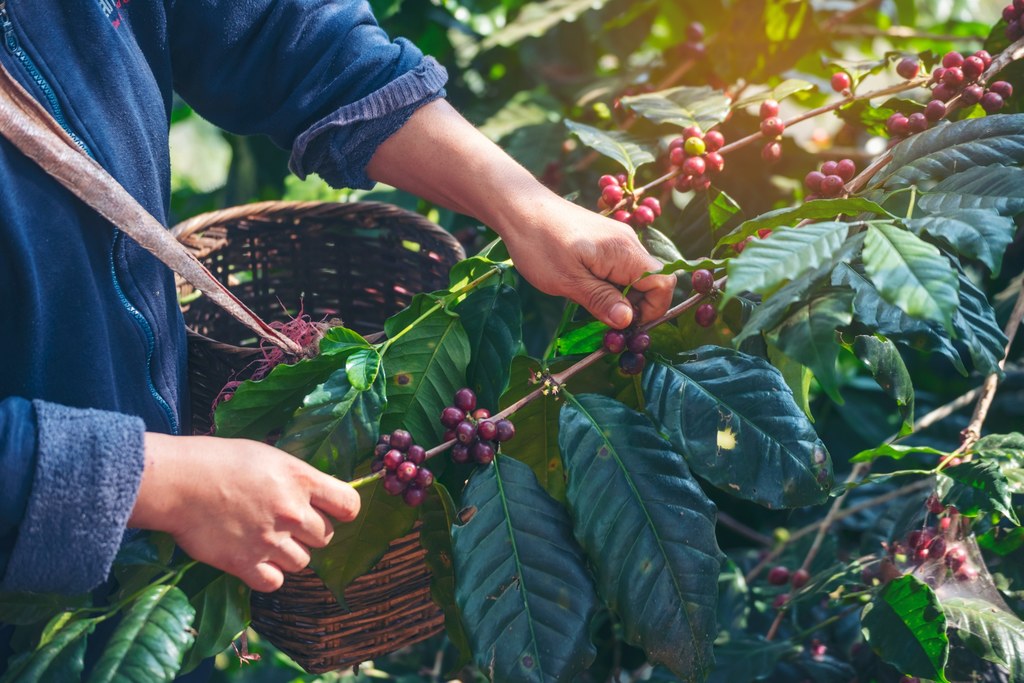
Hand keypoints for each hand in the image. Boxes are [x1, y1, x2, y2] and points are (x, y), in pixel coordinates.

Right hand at [129, 433, 359, 591]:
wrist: (177, 481)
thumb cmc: (217, 460)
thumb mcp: (268, 455)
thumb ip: (296, 477)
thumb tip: (316, 493)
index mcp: (300, 479)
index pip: (349, 504)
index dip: (344, 511)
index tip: (334, 512)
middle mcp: (291, 511)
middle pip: (326, 537)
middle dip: (310, 532)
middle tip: (286, 524)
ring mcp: (270, 540)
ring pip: (302, 561)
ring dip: (289, 554)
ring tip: (267, 540)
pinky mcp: (245, 563)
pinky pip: (275, 582)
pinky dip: (268, 575)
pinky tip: (255, 560)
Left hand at [494, 192, 674, 328]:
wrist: (519, 208)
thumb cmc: (540, 244)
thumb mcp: (568, 281)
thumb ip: (602, 301)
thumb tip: (628, 322)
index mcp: (625, 252)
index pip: (663, 283)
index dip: (652, 310)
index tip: (625, 326)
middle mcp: (628, 243)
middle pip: (650, 282)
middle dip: (634, 307)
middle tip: (603, 323)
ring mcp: (616, 240)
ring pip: (634, 277)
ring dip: (619, 297)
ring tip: (589, 305)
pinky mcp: (604, 241)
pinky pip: (619, 268)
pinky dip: (609, 284)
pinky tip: (585, 289)